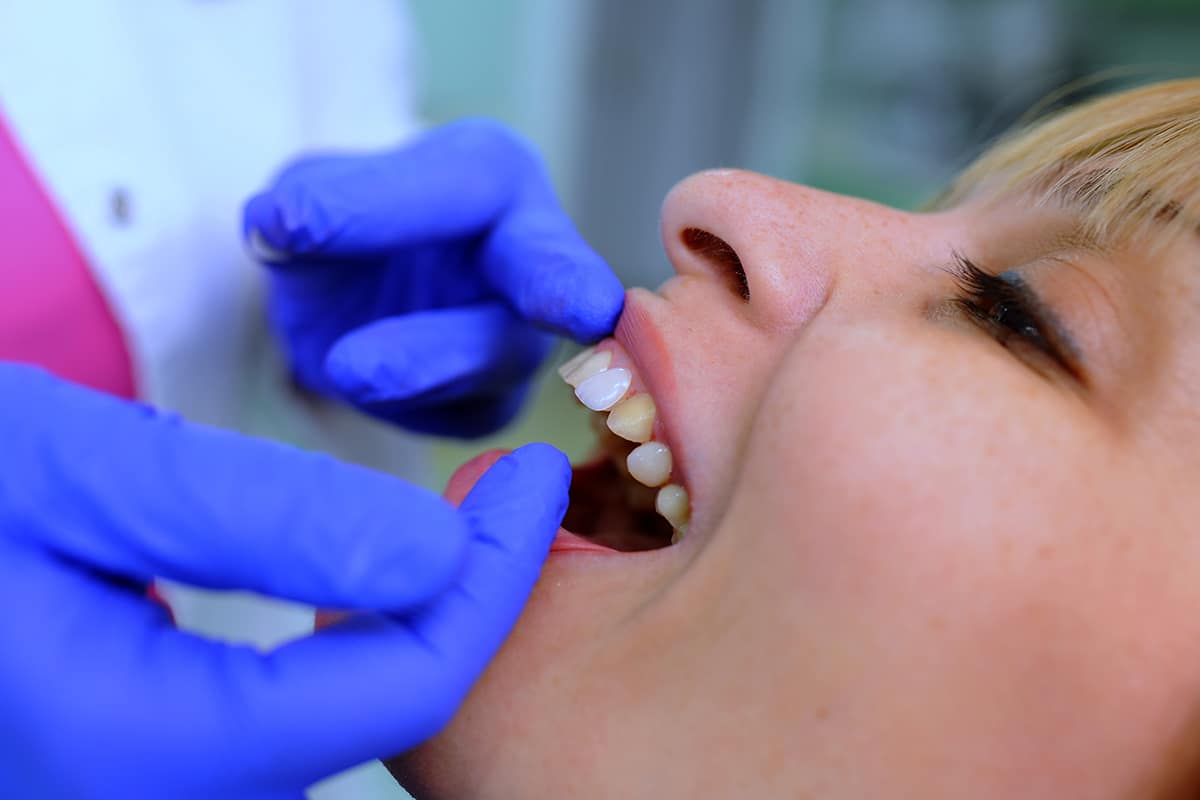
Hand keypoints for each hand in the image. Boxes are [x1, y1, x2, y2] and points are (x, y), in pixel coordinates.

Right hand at [0, 363, 569, 798]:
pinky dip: (354, 631)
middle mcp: (160, 797)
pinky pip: (293, 707)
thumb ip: (249, 513)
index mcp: (142, 752)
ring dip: (418, 610)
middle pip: (385, 705)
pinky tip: (372, 564)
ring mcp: (159, 784)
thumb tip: (432, 544)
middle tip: (516, 490)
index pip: (403, 683)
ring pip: (344, 709)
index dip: (495, 575)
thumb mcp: (68, 471)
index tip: (536, 475)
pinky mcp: (154, 757)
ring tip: (468, 512)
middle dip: (469, 595)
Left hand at [243, 118, 624, 437]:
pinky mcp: (495, 405)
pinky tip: (362, 381)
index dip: (379, 206)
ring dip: (423, 365)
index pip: (457, 183)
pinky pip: (459, 413)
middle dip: (567, 287)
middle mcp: (534, 253)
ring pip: (496, 357)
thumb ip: (306, 205)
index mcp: (493, 176)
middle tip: (585, 306)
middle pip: (556, 272)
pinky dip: (401, 401)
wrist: (349, 299)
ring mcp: (524, 338)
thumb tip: (277, 224)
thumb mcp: (308, 194)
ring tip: (347, 367)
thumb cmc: (342, 224)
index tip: (290, 219)